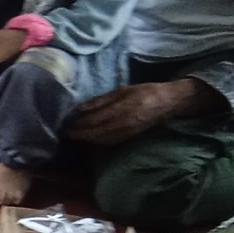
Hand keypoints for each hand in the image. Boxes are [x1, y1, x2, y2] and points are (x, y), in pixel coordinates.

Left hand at [64, 78, 219, 145]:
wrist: (169, 102)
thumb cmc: (145, 92)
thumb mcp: (123, 90)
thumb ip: (101, 100)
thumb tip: (79, 108)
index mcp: (122, 109)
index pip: (94, 119)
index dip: (78, 124)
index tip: (65, 123)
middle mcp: (124, 123)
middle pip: (95, 133)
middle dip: (78, 134)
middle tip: (64, 131)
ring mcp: (127, 132)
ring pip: (101, 140)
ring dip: (85, 139)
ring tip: (73, 135)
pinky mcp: (130, 137)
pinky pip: (109, 142)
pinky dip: (96, 141)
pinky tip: (89, 138)